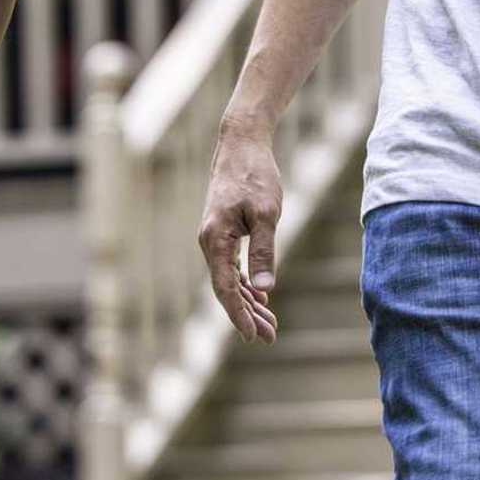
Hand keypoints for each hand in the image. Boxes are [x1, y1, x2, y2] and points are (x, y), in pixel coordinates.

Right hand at [198, 124, 282, 343]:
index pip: (225, 288)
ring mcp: (214, 236)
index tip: (253, 336)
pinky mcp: (223, 230)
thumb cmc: (255, 175)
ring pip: (229, 278)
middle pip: (226, 288)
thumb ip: (264, 250)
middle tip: (270, 337)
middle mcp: (209, 241)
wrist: (241, 143)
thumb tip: (266, 288)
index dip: (238, 315)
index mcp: (214, 238)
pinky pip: (231, 265)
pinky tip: (260, 295)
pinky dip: (246, 282)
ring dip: (248, 301)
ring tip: (269, 323)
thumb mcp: (267, 212)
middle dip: (247, 314)